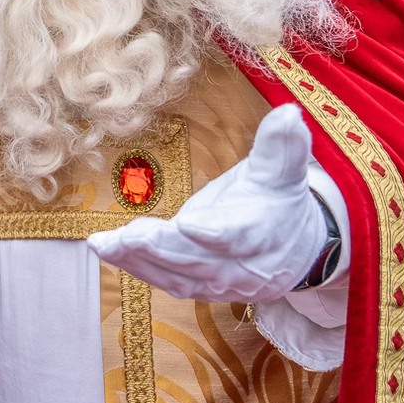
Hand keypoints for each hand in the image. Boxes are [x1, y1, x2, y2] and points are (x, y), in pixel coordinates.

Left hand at [89, 104, 325, 304]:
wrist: (299, 247)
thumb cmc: (278, 200)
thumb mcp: (283, 169)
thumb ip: (281, 144)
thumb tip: (289, 113)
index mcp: (262, 230)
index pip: (236, 235)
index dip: (211, 232)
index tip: (186, 224)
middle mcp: (242, 265)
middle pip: (198, 260)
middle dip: (160, 248)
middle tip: (125, 236)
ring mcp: (222, 283)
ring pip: (178, 276)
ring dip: (139, 261)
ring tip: (104, 244)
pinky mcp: (202, 289)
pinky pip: (168, 283)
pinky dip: (137, 269)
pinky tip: (109, 251)